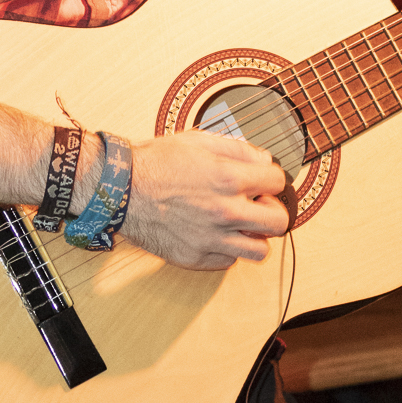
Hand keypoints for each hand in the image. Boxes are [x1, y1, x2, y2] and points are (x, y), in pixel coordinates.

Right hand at [121, 131, 288, 270]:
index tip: (262, 181)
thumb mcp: (199, 140)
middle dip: (273, 210)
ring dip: (255, 235)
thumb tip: (263, 160)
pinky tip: (216, 234)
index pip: (278, 182)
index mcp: (228, 179)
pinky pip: (229, 261)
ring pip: (259, 250)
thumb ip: (238, 149)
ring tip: (240, 223)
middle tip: (258, 204)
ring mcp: (210, 239)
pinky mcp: (195, 258)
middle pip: (279, 222)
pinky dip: (227, 249)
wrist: (122, 190)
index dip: (271, 178)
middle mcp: (224, 212)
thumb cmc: (156, 163)